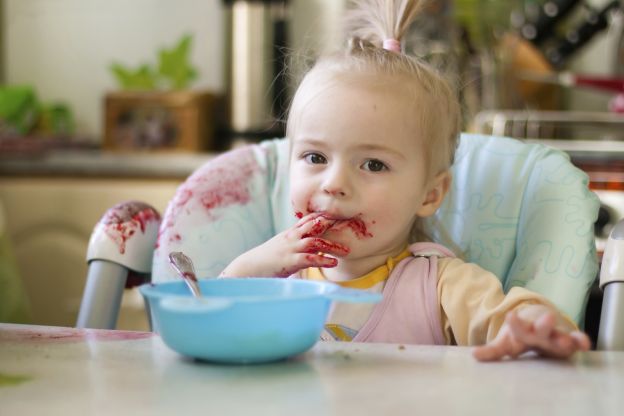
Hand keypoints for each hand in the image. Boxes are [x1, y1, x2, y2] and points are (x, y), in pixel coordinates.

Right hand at [219, 212, 349, 277]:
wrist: (247, 268)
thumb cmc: (265, 260)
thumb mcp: (281, 247)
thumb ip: (294, 244)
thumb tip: (307, 247)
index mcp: (290, 233)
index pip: (309, 219)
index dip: (324, 216)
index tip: (340, 214)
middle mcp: (292, 238)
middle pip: (315, 225)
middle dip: (332, 224)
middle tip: (350, 224)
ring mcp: (291, 248)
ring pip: (315, 241)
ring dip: (331, 245)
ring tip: (346, 251)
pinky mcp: (289, 261)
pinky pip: (309, 258)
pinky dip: (323, 260)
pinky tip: (333, 263)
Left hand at [472, 305, 590, 361]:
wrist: (540, 320)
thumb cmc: (522, 335)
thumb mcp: (507, 343)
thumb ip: (493, 350)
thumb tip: (473, 355)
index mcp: (523, 331)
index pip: (517, 327)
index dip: (515, 323)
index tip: (511, 315)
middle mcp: (540, 331)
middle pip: (541, 329)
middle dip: (544, 325)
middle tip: (547, 318)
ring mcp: (556, 335)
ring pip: (560, 335)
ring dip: (564, 337)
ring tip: (567, 340)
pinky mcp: (569, 340)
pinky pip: (577, 340)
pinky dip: (581, 340)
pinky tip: (585, 344)